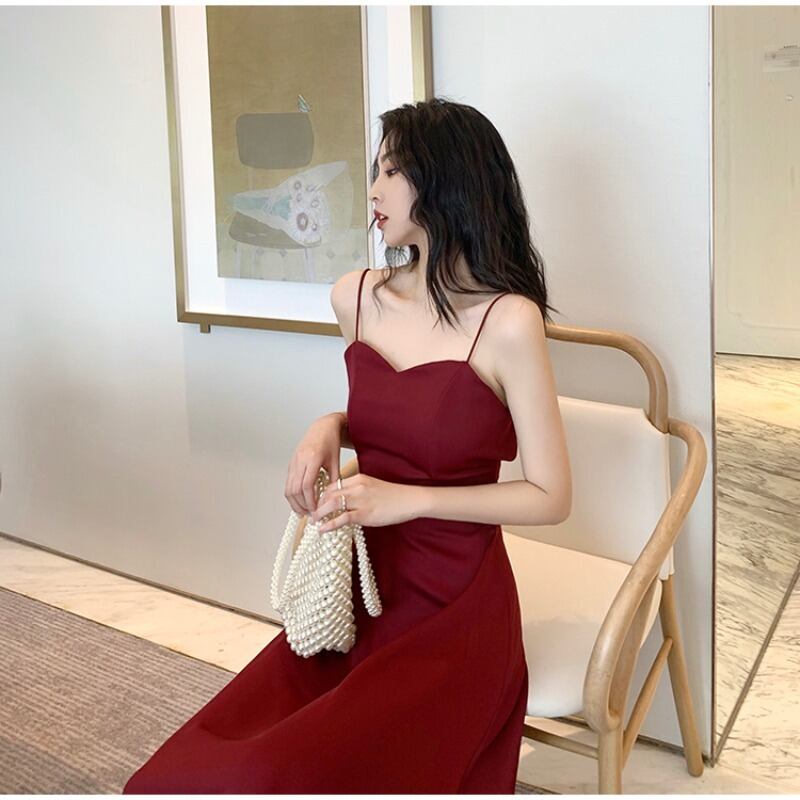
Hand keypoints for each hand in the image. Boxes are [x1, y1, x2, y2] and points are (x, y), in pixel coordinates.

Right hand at [285, 413, 344, 515]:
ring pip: (288, 487)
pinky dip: (292, 494)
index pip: (307, 485)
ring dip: (295, 502)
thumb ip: (334, 479)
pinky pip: (288, 482)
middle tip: (309, 515)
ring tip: (304, 511)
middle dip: (301, 505)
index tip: (316, 510)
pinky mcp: (291, 463)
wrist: (322, 427)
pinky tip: (299, 501)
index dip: (310, 501)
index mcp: (313, 459)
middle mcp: (300, 460)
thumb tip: (333, 498)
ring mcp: (294, 462)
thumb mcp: (335, 461)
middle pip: (295, 489)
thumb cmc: (330, 442)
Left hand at [308, 474, 427, 531]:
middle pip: (328, 494)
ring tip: (314, 522)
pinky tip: (322, 530)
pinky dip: (329, 525)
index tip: (316, 505)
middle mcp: (357, 487)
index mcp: (358, 479)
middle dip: (316, 505)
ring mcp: (361, 500)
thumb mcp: (372, 487)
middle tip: (311, 515)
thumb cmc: (393, 496)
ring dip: (320, 514)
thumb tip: (343, 503)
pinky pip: (342, 518)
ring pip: (332, 504)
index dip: (321, 496)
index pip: (332, 485)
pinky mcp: (365, 513)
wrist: (410, 500)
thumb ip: (357, 492)